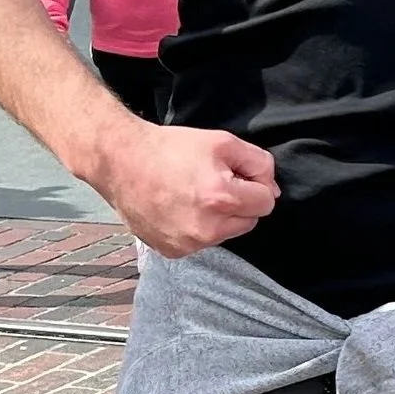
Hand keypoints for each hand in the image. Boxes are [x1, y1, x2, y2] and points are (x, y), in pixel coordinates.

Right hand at [97, 118, 279, 254]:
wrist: (121, 162)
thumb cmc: (170, 148)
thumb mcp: (222, 142)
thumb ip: (258, 163)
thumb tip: (273, 190)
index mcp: (222, 199)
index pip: (266, 202)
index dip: (255, 183)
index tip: (235, 173)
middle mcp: (207, 229)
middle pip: (249, 221)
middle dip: (239, 202)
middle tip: (212, 182)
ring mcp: (188, 244)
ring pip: (226, 233)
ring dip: (219, 217)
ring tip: (193, 194)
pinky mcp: (173, 252)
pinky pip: (202, 242)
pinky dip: (197, 227)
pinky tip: (179, 208)